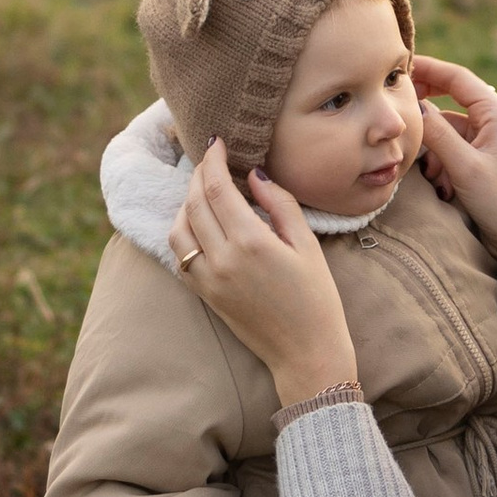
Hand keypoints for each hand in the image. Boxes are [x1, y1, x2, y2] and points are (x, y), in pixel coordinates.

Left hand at [168, 139, 359, 400]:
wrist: (306, 354)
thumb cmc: (317, 299)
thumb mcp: (307, 246)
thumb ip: (280, 204)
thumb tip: (255, 175)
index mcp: (251, 243)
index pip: (217, 188)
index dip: (213, 160)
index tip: (216, 142)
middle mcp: (222, 260)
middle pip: (195, 203)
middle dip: (199, 174)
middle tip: (210, 158)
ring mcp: (208, 280)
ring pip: (179, 229)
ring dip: (186, 202)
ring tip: (204, 189)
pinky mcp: (204, 295)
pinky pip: (179, 256)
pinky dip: (181, 231)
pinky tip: (197, 221)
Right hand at [410, 55, 496, 280]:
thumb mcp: (465, 167)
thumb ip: (438, 134)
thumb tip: (414, 107)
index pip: (457, 77)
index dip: (427, 68)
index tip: (398, 67)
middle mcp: (493, 119)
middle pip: (450, 97)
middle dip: (425, 106)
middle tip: (397, 108)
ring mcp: (486, 138)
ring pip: (447, 126)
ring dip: (432, 145)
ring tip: (430, 171)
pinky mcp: (480, 157)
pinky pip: (451, 147)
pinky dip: (439, 160)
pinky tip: (439, 183)